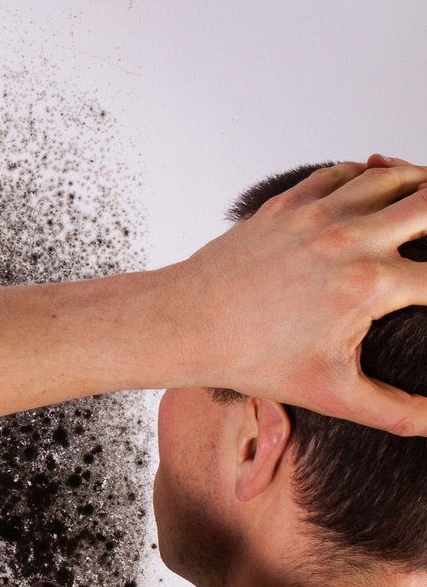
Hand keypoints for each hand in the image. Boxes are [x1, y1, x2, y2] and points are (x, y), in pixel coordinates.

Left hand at [175, 159, 426, 434]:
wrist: (183, 325)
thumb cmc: (250, 359)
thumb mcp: (331, 394)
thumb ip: (394, 412)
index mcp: (370, 284)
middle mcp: (349, 239)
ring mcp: (316, 216)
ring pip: (389, 177)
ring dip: (417, 185)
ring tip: (426, 199)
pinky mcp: (287, 205)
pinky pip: (341, 174)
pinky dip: (366, 176)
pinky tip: (377, 190)